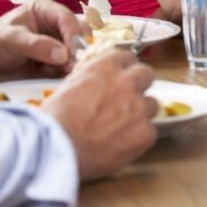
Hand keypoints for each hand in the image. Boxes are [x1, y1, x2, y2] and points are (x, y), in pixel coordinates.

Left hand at [0, 0, 83, 92]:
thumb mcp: (12, 40)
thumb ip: (37, 45)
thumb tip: (64, 54)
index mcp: (44, 9)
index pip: (66, 18)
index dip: (72, 34)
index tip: (73, 52)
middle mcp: (54, 24)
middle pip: (78, 33)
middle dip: (77, 49)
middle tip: (73, 64)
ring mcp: (56, 43)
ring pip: (76, 50)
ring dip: (73, 62)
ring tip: (63, 72)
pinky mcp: (54, 61)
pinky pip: (68, 66)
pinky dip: (64, 72)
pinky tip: (51, 75)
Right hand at [44, 49, 156, 180]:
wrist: (56, 149)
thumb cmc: (54, 121)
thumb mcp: (68, 86)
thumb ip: (90, 79)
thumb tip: (97, 82)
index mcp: (106, 67)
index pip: (127, 57)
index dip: (125, 68)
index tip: (123, 76)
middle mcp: (126, 82)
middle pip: (146, 75)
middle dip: (139, 85)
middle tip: (129, 100)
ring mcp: (138, 107)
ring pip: (152, 105)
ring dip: (141, 113)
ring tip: (123, 128)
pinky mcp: (144, 133)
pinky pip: (150, 132)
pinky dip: (139, 139)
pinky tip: (122, 145)